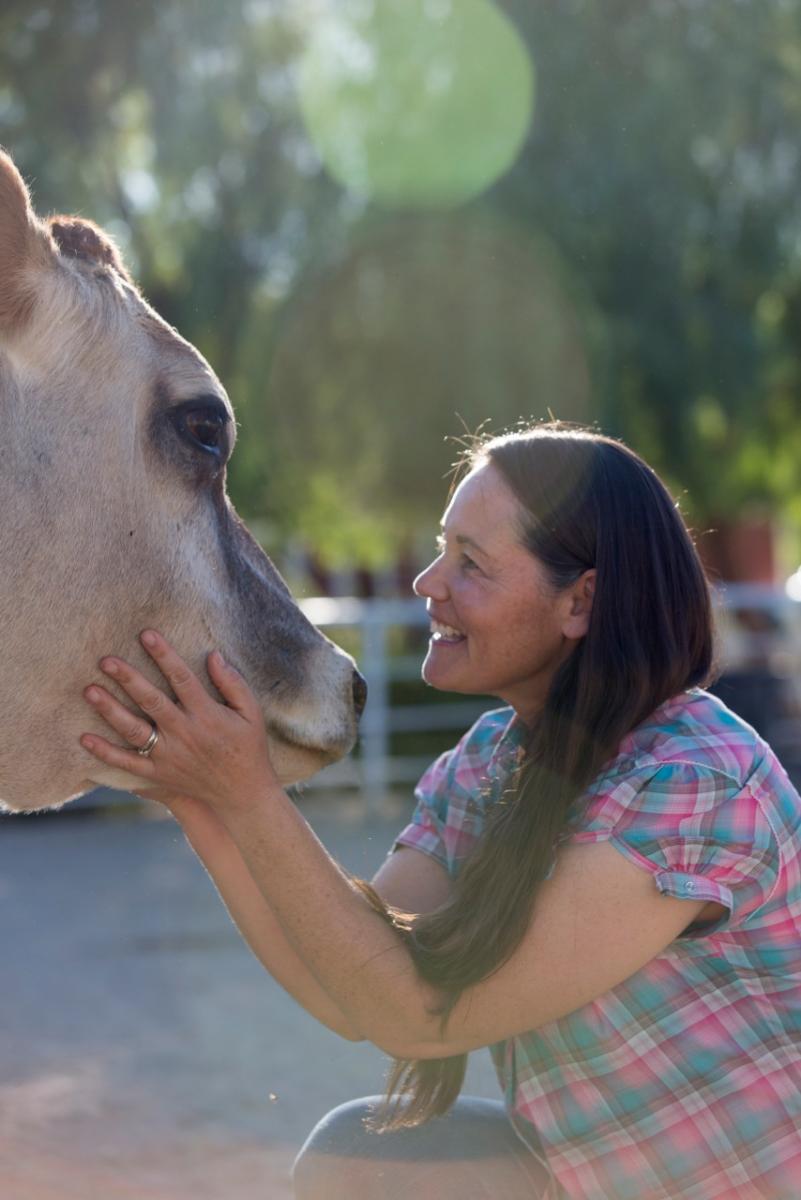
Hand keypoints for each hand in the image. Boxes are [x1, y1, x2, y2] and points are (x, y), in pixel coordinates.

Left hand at [80, 630, 280, 817]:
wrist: (242, 794)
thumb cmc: (248, 748)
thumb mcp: (251, 713)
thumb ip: (233, 683)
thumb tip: (213, 655)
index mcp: (207, 715)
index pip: (182, 678)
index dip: (164, 655)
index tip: (146, 635)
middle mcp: (185, 734)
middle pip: (151, 700)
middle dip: (128, 678)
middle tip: (106, 660)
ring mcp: (169, 756)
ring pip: (134, 730)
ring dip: (110, 710)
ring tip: (90, 690)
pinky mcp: (159, 775)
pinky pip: (127, 763)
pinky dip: (105, 752)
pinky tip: (85, 737)